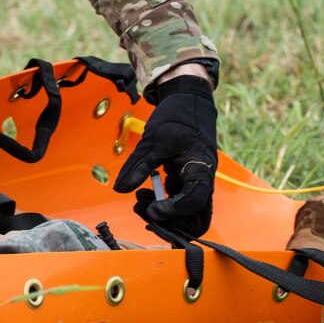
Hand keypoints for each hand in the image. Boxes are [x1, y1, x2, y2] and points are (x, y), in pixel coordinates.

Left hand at [114, 73, 217, 240]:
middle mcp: (202, 181)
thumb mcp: (153, 140)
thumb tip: (120, 189)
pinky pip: (177, 202)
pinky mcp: (186, 182)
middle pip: (195, 218)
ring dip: (163, 214)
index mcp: (201, 169)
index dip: (173, 210)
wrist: (189, 101)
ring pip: (186, 214)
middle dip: (169, 221)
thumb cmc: (177, 117)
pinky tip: (142, 192)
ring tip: (139, 201)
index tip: (151, 209)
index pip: (194, 201)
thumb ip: (138, 166)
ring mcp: (195, 183)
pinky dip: (161, 203)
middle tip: (142, 210)